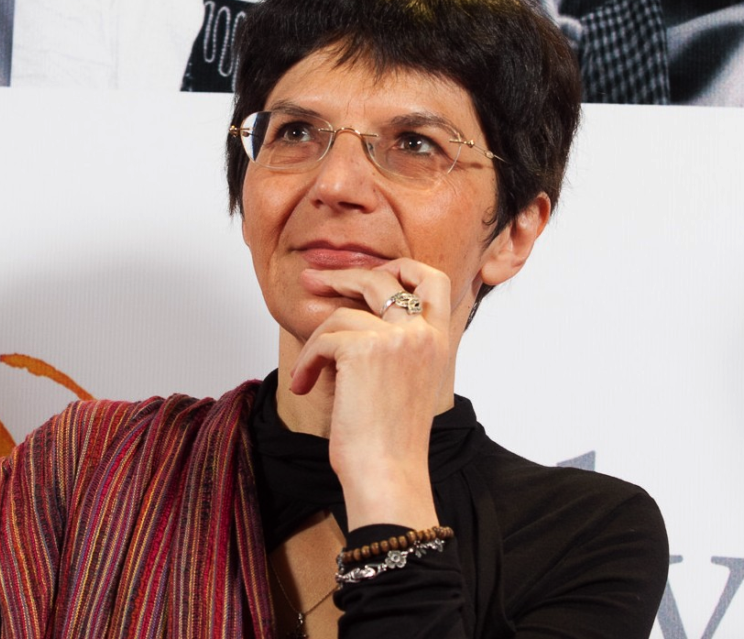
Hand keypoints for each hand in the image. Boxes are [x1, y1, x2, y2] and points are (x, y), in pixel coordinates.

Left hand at [290, 258, 452, 530]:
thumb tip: (353, 313)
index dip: (400, 267)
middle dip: (342, 275)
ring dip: (317, 344)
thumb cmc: (390, 440)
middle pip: (382, 278)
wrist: (387, 475)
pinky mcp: (364, 349)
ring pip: (343, 314)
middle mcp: (423, 334)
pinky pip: (323, 339)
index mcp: (438, 341)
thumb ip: (395, 345)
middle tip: (311, 279)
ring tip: (309, 374)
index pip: (432, 279)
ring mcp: (397, 338)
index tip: (369, 273)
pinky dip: (307, 362)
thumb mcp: (405, 382)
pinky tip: (305, 385)